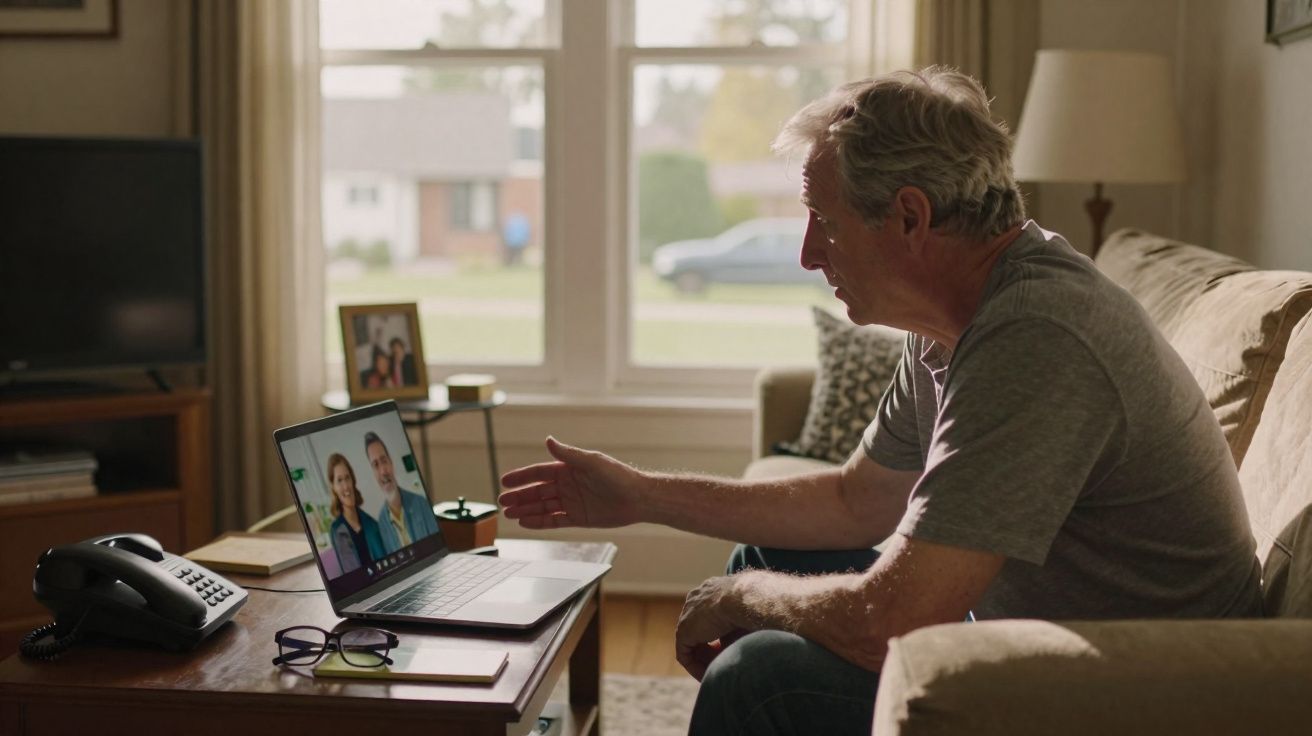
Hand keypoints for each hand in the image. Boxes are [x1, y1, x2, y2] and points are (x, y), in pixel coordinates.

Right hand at [498, 437, 643, 528]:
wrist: (638, 498)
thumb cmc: (618, 476)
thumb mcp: (591, 462)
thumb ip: (568, 454)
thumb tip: (548, 440)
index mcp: (569, 469)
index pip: (539, 472)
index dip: (522, 477)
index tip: (505, 481)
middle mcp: (568, 485)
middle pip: (537, 491)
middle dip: (519, 496)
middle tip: (502, 502)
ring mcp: (572, 502)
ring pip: (543, 507)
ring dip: (526, 510)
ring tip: (509, 514)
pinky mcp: (578, 518)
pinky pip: (554, 520)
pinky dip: (540, 522)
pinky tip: (526, 523)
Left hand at [676, 576, 750, 680]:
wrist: (744, 598)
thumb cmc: (754, 605)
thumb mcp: (748, 617)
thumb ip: (742, 629)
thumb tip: (751, 646)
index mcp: (712, 590)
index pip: (710, 616)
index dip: (720, 635)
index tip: (731, 648)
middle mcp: (696, 599)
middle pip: (699, 630)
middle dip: (710, 649)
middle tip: (724, 663)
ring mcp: (687, 614)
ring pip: (691, 643)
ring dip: (704, 660)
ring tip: (718, 673)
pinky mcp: (683, 631)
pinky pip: (685, 654)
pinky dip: (695, 667)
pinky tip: (709, 676)